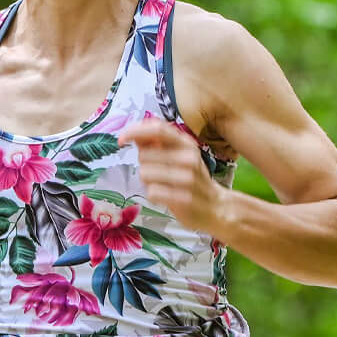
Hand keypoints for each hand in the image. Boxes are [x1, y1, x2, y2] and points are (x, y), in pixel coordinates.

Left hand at [130, 115, 227, 232]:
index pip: (157, 128)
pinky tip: (165, 197)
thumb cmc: (192, 179)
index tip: (121, 139)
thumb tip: (133, 133)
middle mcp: (188, 157)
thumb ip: (157, 144)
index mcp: (186, 143)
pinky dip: (153, 195)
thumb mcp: (179, 155)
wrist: (215, 207)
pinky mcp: (183, 199)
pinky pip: (152, 192)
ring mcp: (187, 178)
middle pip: (144, 155)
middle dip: (143, 165)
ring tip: (162, 185)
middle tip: (156, 174)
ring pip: (145, 174)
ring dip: (147, 182)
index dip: (135, 131)